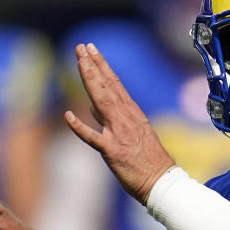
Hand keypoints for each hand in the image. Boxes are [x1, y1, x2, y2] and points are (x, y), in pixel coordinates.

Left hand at [67, 43, 174, 203]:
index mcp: (132, 114)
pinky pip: (93, 138)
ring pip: (101, 101)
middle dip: (93, 65)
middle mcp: (126, 119)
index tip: (91, 50)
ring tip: (79, 62)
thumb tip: (91, 107)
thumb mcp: (135, 133)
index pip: (114, 84)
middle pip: (106, 87)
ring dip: (90, 80)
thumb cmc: (149, 161)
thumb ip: (112, 119)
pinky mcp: (112, 152)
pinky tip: (67, 116)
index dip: (101, 66)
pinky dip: (80, 127)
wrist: (162, 181)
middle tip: (81, 47)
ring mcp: (119, 134)